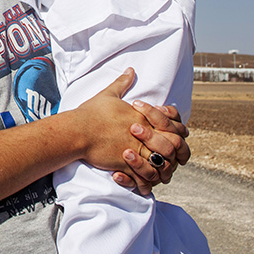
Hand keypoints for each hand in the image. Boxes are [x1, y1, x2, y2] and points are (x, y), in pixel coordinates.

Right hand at [74, 68, 189, 194]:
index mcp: (143, 116)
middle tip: (172, 158)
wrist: (76, 130)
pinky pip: (144, 177)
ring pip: (162, 164)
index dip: (177, 132)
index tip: (173, 136)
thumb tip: (130, 70)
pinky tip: (144, 184)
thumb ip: (122, 83)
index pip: (172, 124)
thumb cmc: (90, 113)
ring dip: (163, 170)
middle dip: (175, 153)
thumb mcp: (108, 94)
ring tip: (159, 172)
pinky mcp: (126, 163)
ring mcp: (136, 149)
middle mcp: (144, 133)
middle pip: (173, 145)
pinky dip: (146, 183)